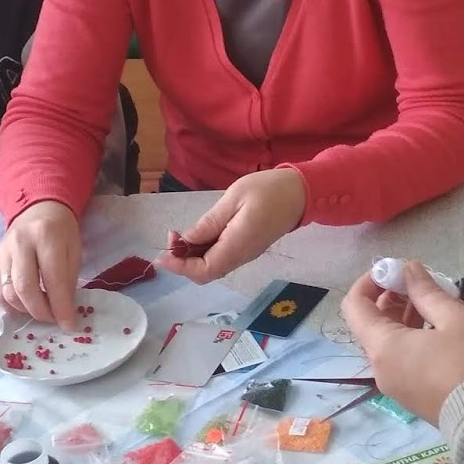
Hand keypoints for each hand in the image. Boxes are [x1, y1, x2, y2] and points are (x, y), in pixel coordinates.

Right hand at [0, 200, 80, 330]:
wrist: (39, 209)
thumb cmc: (61, 232)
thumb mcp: (74, 250)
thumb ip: (68, 280)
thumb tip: (64, 314)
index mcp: (46, 236)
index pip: (52, 279)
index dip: (61, 307)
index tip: (69, 325)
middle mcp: (20, 242)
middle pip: (25, 288)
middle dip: (41, 311)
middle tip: (53, 319)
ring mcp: (2, 251)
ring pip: (8, 293)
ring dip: (26, 310)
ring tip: (41, 310)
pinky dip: (10, 306)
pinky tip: (24, 307)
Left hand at [155, 168, 306, 282]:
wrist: (301, 192)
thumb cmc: (268, 190)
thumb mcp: (234, 198)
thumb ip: (210, 222)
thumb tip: (186, 241)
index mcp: (237, 245)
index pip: (204, 271)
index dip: (180, 268)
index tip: (162, 255)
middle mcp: (241, 256)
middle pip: (206, 273)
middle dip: (182, 261)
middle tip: (171, 237)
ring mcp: (244, 254)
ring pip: (212, 266)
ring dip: (191, 256)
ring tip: (179, 235)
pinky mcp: (246, 248)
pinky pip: (220, 257)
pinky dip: (202, 251)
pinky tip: (196, 235)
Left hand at [341, 261, 463, 421]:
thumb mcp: (456, 319)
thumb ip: (427, 291)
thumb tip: (408, 268)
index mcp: (383, 347)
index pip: (355, 305)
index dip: (369, 282)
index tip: (394, 270)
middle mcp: (381, 369)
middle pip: (373, 324)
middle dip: (393, 298)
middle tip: (422, 284)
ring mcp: (397, 387)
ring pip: (392, 342)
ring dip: (409, 318)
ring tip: (439, 303)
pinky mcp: (414, 397)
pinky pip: (405, 360)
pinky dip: (417, 339)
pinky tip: (445, 329)